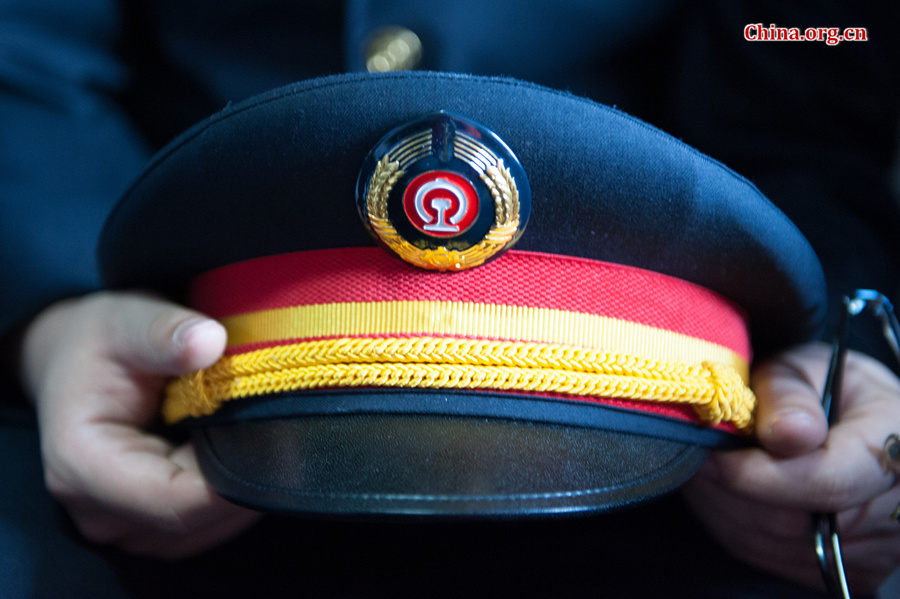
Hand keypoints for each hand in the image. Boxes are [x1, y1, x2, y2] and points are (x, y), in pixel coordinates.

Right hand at [20, 291, 261, 557]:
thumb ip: (164, 333)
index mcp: (81, 466)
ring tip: (258, 434)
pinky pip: (204, 527)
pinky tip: (242, 452)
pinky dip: (231, 497)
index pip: (173, 500)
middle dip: (244, 481)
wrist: (78, 362)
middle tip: (282, 428)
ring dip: (241, 490)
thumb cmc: (103, 342)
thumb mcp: (127, 322)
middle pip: (194, 522)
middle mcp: (97, 511)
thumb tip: (209, 340)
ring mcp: (122, 527)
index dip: (234, 481)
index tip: (282, 442)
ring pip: (205, 530)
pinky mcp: (148, 527)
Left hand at [683, 343, 899, 593]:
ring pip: (775, 545)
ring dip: (726, 509)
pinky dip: (735, 526)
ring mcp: (876, 548)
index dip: (762, 476)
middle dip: (732, 491)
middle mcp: (898, 510)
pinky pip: (773, 559)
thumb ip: (789, 395)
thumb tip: (787, 434)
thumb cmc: (826, 385)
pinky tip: (724, 492)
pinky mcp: (847, 570)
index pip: (829, 481)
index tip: (714, 457)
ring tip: (706, 469)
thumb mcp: (807, 367)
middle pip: (796, 522)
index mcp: (897, 447)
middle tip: (695, 458)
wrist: (855, 420)